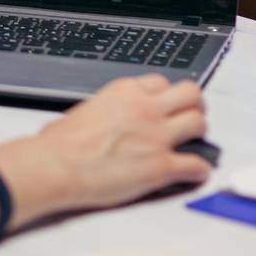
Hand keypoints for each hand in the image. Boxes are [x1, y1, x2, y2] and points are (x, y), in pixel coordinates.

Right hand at [0, 75, 210, 232]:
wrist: (55, 166)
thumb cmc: (59, 144)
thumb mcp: (86, 109)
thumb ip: (111, 110)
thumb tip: (114, 122)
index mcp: (124, 91)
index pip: (162, 82)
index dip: (166, 96)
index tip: (166, 106)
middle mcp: (145, 108)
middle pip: (191, 94)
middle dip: (194, 106)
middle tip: (190, 119)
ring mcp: (156, 136)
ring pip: (200, 123)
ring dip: (199, 135)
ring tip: (193, 144)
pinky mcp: (161, 166)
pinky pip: (197, 164)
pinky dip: (199, 170)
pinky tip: (194, 173)